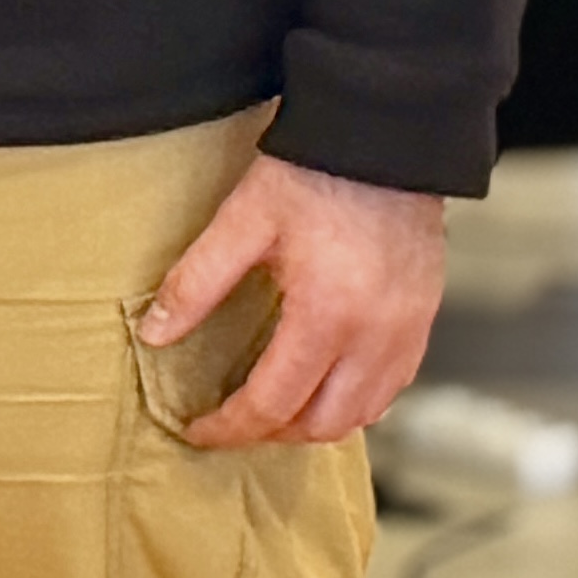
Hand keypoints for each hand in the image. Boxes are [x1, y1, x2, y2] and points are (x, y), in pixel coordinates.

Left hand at [143, 151, 446, 447]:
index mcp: (326, 316)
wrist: (382, 143)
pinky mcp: (422, 322)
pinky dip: (354, 402)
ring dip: (314, 424)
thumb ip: (196, 282)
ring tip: (270, 412)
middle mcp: (375, 338)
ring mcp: (406, 334)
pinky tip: (322, 386)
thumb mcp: (241, 221)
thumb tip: (155, 333)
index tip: (197, 430)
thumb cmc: (312, 175)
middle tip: (230, 424)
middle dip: (271, 434)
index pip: (273, 401)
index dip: (231, 426)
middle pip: (322, 423)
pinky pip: (390, 388)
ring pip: (363, 415)